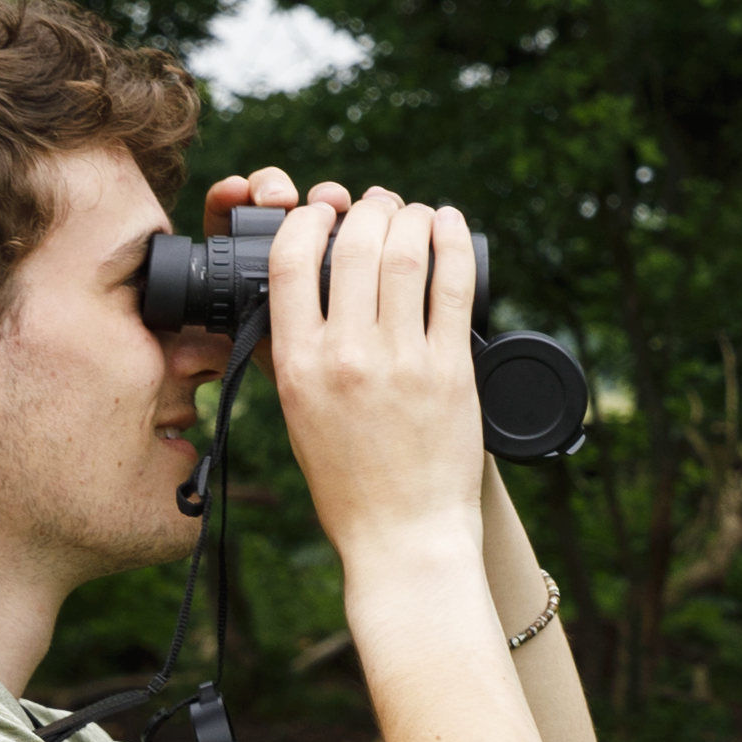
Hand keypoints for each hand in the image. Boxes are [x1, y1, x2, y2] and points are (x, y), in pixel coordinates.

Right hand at [227, 169, 488, 566]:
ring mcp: (401, 360)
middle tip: (378, 206)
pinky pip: (452, 285)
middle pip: (354, 246)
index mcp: (296, 364)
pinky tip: (448, 224)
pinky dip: (452, 242)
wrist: (402, 534)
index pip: (289, 263)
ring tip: (413, 213)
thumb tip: (289, 298)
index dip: (306, 221)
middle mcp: (345, 356)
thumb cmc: (348, 482)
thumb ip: (290, 354)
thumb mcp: (298, 414)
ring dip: (410, 217)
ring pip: (405, 254)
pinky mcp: (451, 369)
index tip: (321, 213)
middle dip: (367, 211)